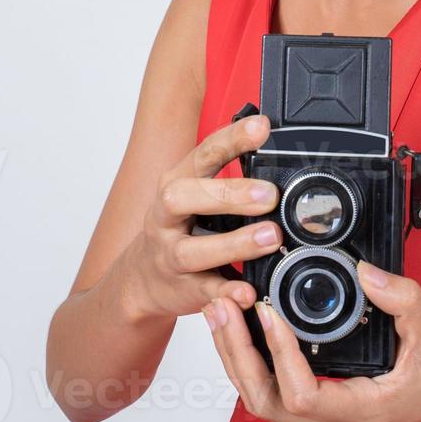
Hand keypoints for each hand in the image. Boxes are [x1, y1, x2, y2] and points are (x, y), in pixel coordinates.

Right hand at [120, 114, 281, 320]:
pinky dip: (227, 293)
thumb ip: (230, 178)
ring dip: (234, 243)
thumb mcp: (196, 194)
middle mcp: (166, 217)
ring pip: (192, 250)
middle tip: (269, 194)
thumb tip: (278, 159)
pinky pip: (204, 292)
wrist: (141, 278)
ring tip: (270, 237)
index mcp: (177, 184)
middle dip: (227, 193)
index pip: (202, 153)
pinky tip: (248, 291)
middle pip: (182, 197)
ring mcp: (170, 255)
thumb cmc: (179, 228)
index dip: (231, 139)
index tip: (261, 128)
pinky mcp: (182, 289)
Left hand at [204, 259, 420, 421]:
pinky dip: (255, 364)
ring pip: (265, 402)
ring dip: (238, 358)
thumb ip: (399, 297)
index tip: (268, 313)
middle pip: (268, 402)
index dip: (279, 355)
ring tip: (222, 313)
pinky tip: (244, 331)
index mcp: (365, 411)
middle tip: (223, 307)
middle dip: (238, 354)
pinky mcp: (325, 413)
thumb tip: (364, 271)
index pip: (304, 395)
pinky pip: (277, 396)